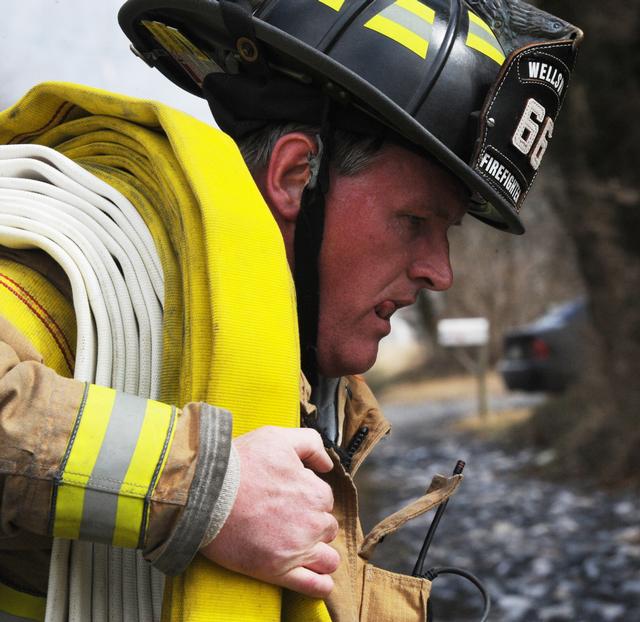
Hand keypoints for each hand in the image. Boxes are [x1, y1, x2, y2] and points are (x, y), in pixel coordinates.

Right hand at [201, 426, 339, 597]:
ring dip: (319, 553)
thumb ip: (310, 443)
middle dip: (313, 524)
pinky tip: (316, 577)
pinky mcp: (278, 571)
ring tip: (299, 548)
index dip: (307, 497)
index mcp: (314, 491)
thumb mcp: (276, 437)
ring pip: (328, 559)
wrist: (203, 492)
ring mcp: (297, 549)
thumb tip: (326, 463)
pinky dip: (321, 584)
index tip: (288, 497)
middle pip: (327, 528)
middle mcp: (312, 522)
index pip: (324, 499)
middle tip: (287, 519)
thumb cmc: (238, 464)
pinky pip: (316, 586)